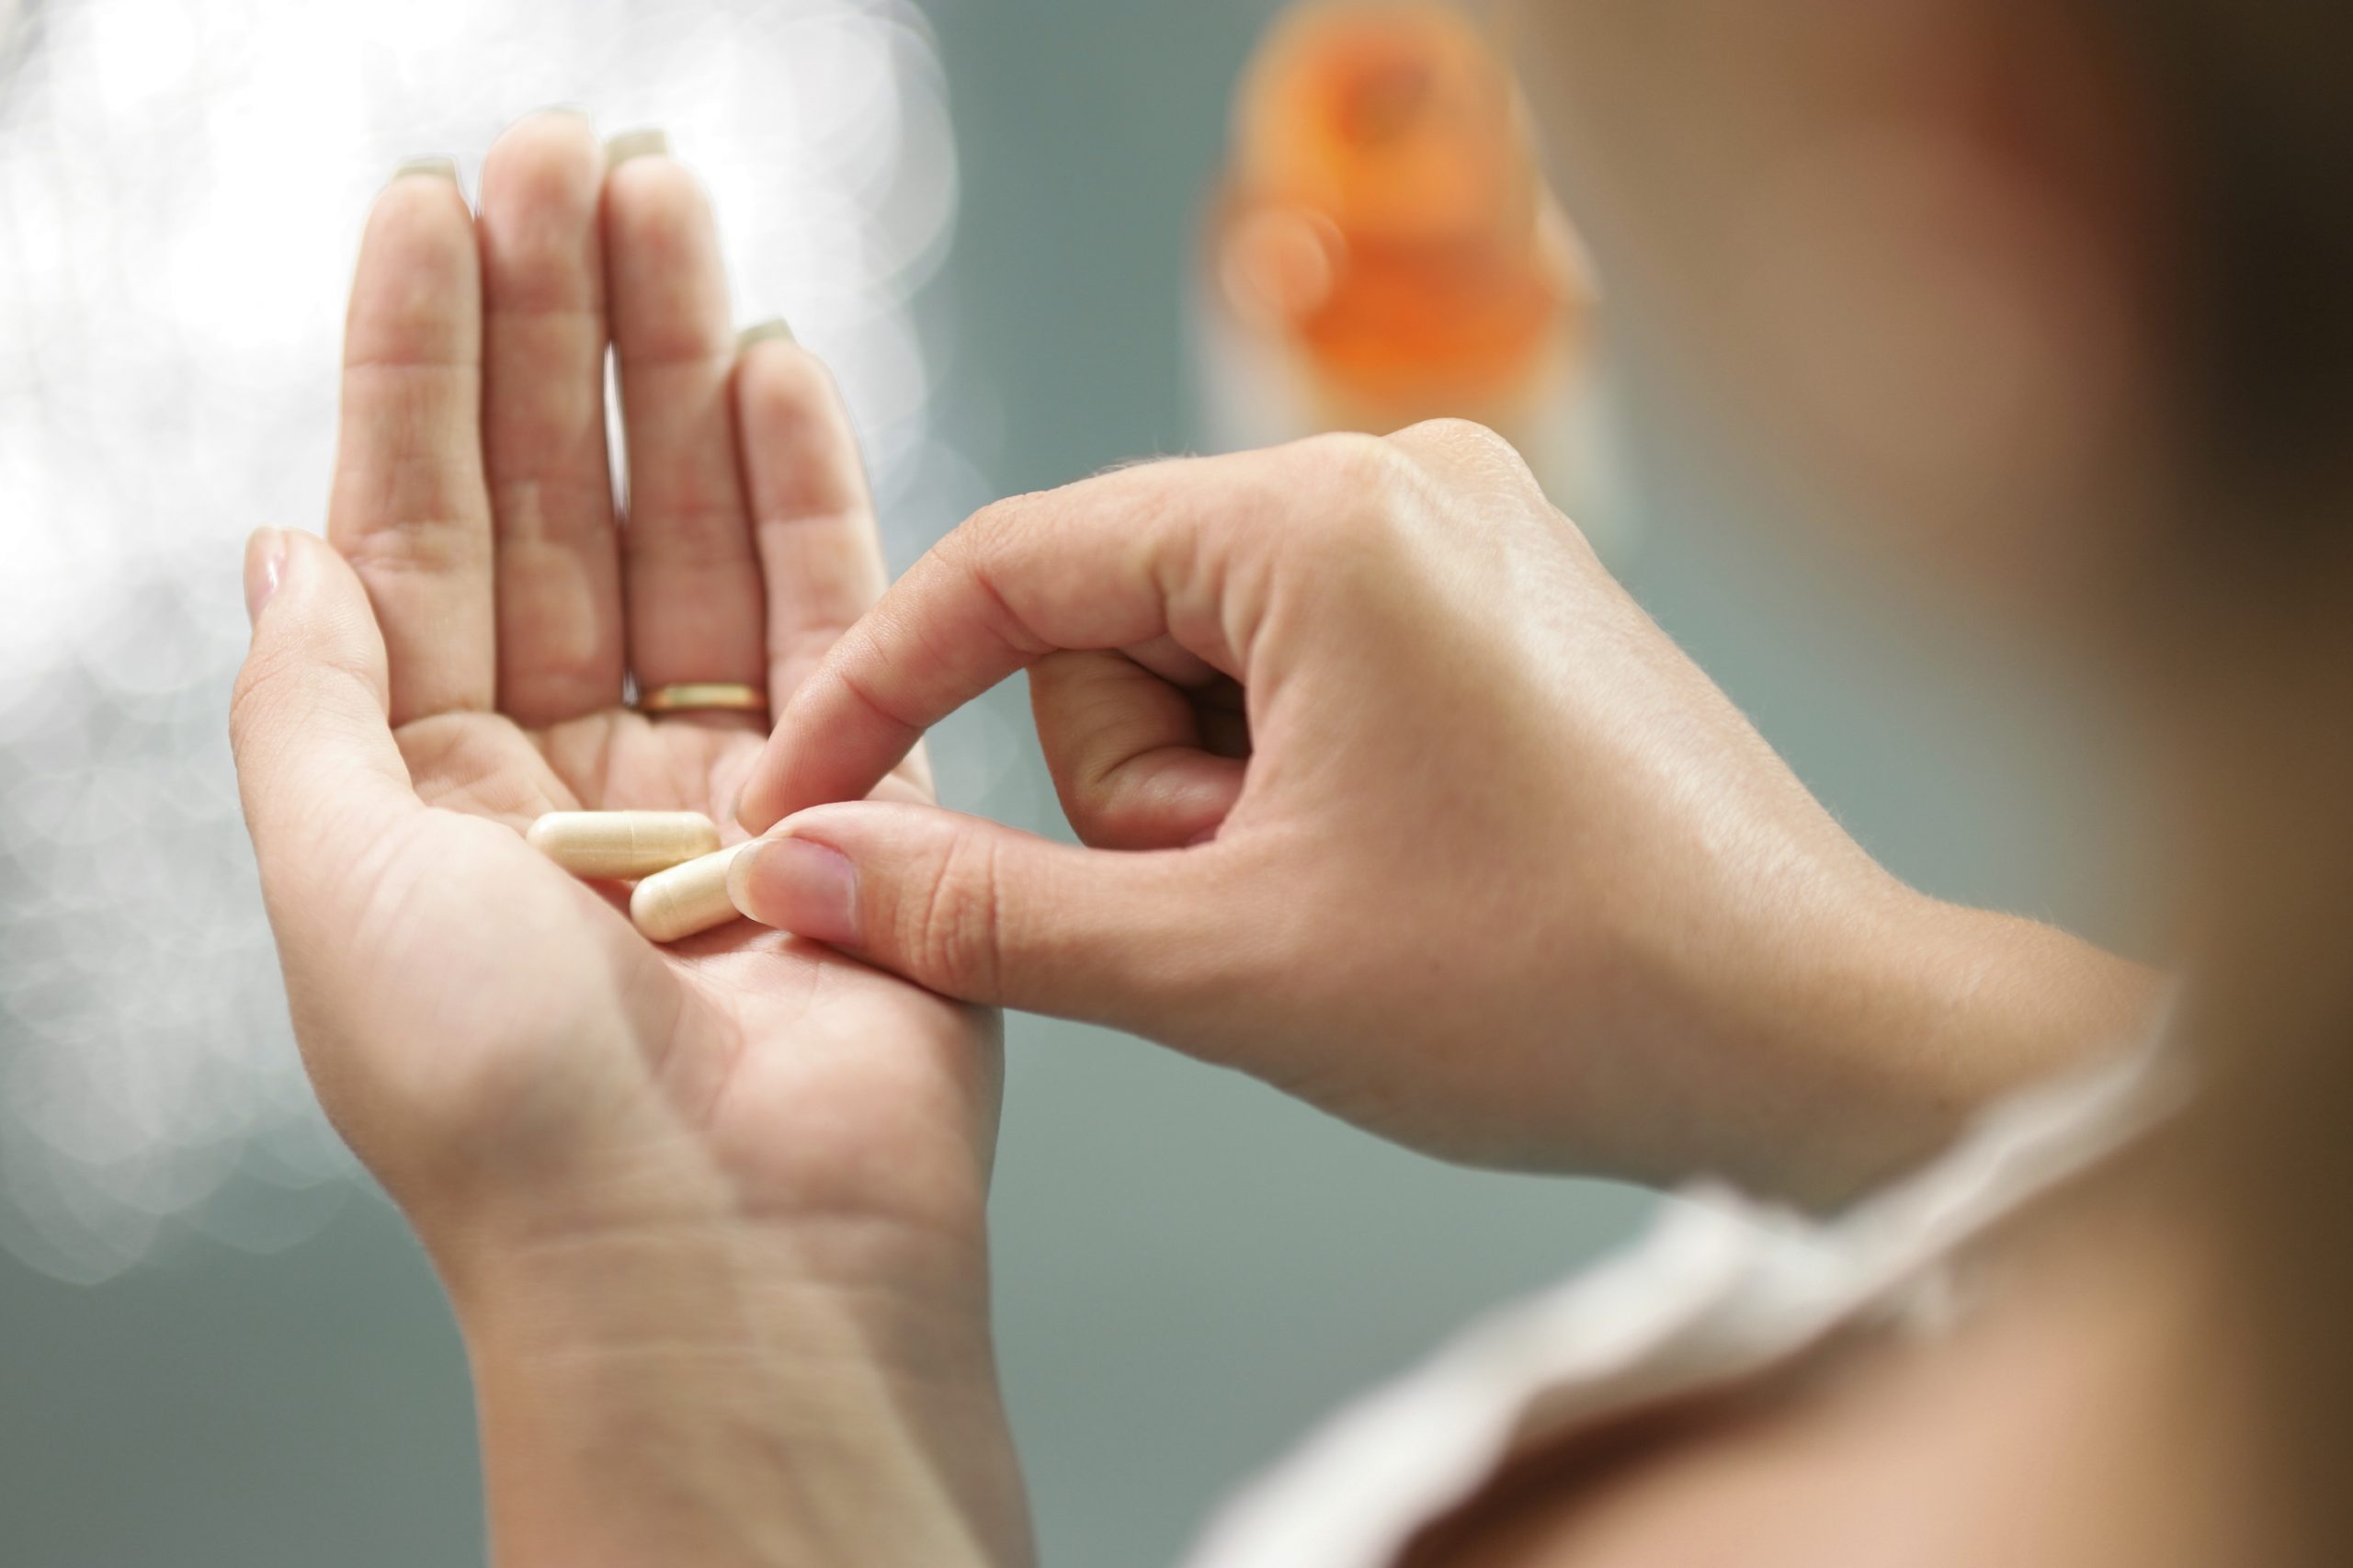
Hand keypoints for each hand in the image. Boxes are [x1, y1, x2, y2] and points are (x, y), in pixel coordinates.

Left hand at [231, 116, 1024, 1565]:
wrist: (726, 1262)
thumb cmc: (510, 1113)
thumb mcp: (336, 886)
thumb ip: (309, 700)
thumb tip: (279, 541)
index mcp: (425, 794)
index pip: (415, 530)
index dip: (420, 364)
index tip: (434, 208)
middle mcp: (568, 771)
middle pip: (560, 500)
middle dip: (558, 325)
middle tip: (569, 154)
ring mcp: (719, 776)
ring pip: (691, 526)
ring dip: (678, 362)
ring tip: (666, 200)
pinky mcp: (859, 793)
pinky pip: (829, 608)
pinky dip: (804, 483)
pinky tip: (777, 361)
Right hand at [733, 421, 2157, 1203]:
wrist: (1819, 1035)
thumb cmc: (1555, 990)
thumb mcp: (1223, 965)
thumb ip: (981, 912)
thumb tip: (794, 870)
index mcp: (1321, 519)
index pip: (1013, 566)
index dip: (878, 695)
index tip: (793, 808)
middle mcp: (1398, 475)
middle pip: (1115, 619)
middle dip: (1134, 790)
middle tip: (1241, 907)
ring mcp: (1467, 528)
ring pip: (1207, 656)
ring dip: (1214, 802)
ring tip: (1332, 901)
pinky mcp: (1505, 596)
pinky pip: (1305, 666)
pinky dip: (1287, 778)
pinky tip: (1381, 870)